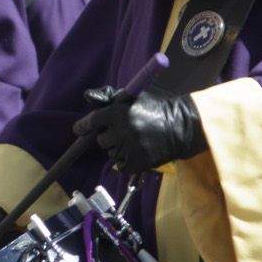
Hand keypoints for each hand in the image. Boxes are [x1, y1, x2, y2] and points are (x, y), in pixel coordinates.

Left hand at [73, 87, 205, 172]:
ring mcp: (130, 148)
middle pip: (101, 140)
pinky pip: (120, 166)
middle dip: (108, 136)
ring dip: (117, 149)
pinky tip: (136, 152)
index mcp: (119, 112)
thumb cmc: (155, 109)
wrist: (182, 127)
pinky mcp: (138, 163)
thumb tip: (87, 96)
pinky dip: (125, 161)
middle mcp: (122, 131)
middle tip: (121, 133)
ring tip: (133, 141)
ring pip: (111, 153)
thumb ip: (110, 97)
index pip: (93, 120)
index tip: (79, 129)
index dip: (84, 125)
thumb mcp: (134, 97)